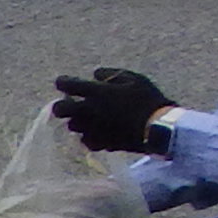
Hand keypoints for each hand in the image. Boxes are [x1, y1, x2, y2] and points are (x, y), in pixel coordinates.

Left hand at [49, 68, 174, 154]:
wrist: (158, 128)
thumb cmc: (148, 99)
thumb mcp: (135, 79)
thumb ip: (111, 74)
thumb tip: (95, 74)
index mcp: (96, 92)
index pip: (67, 85)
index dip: (62, 82)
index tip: (64, 82)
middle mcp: (88, 111)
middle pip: (60, 110)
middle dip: (61, 105)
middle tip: (70, 103)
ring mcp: (91, 129)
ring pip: (72, 126)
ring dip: (77, 120)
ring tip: (89, 118)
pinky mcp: (99, 143)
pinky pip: (85, 140)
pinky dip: (89, 135)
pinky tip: (98, 132)